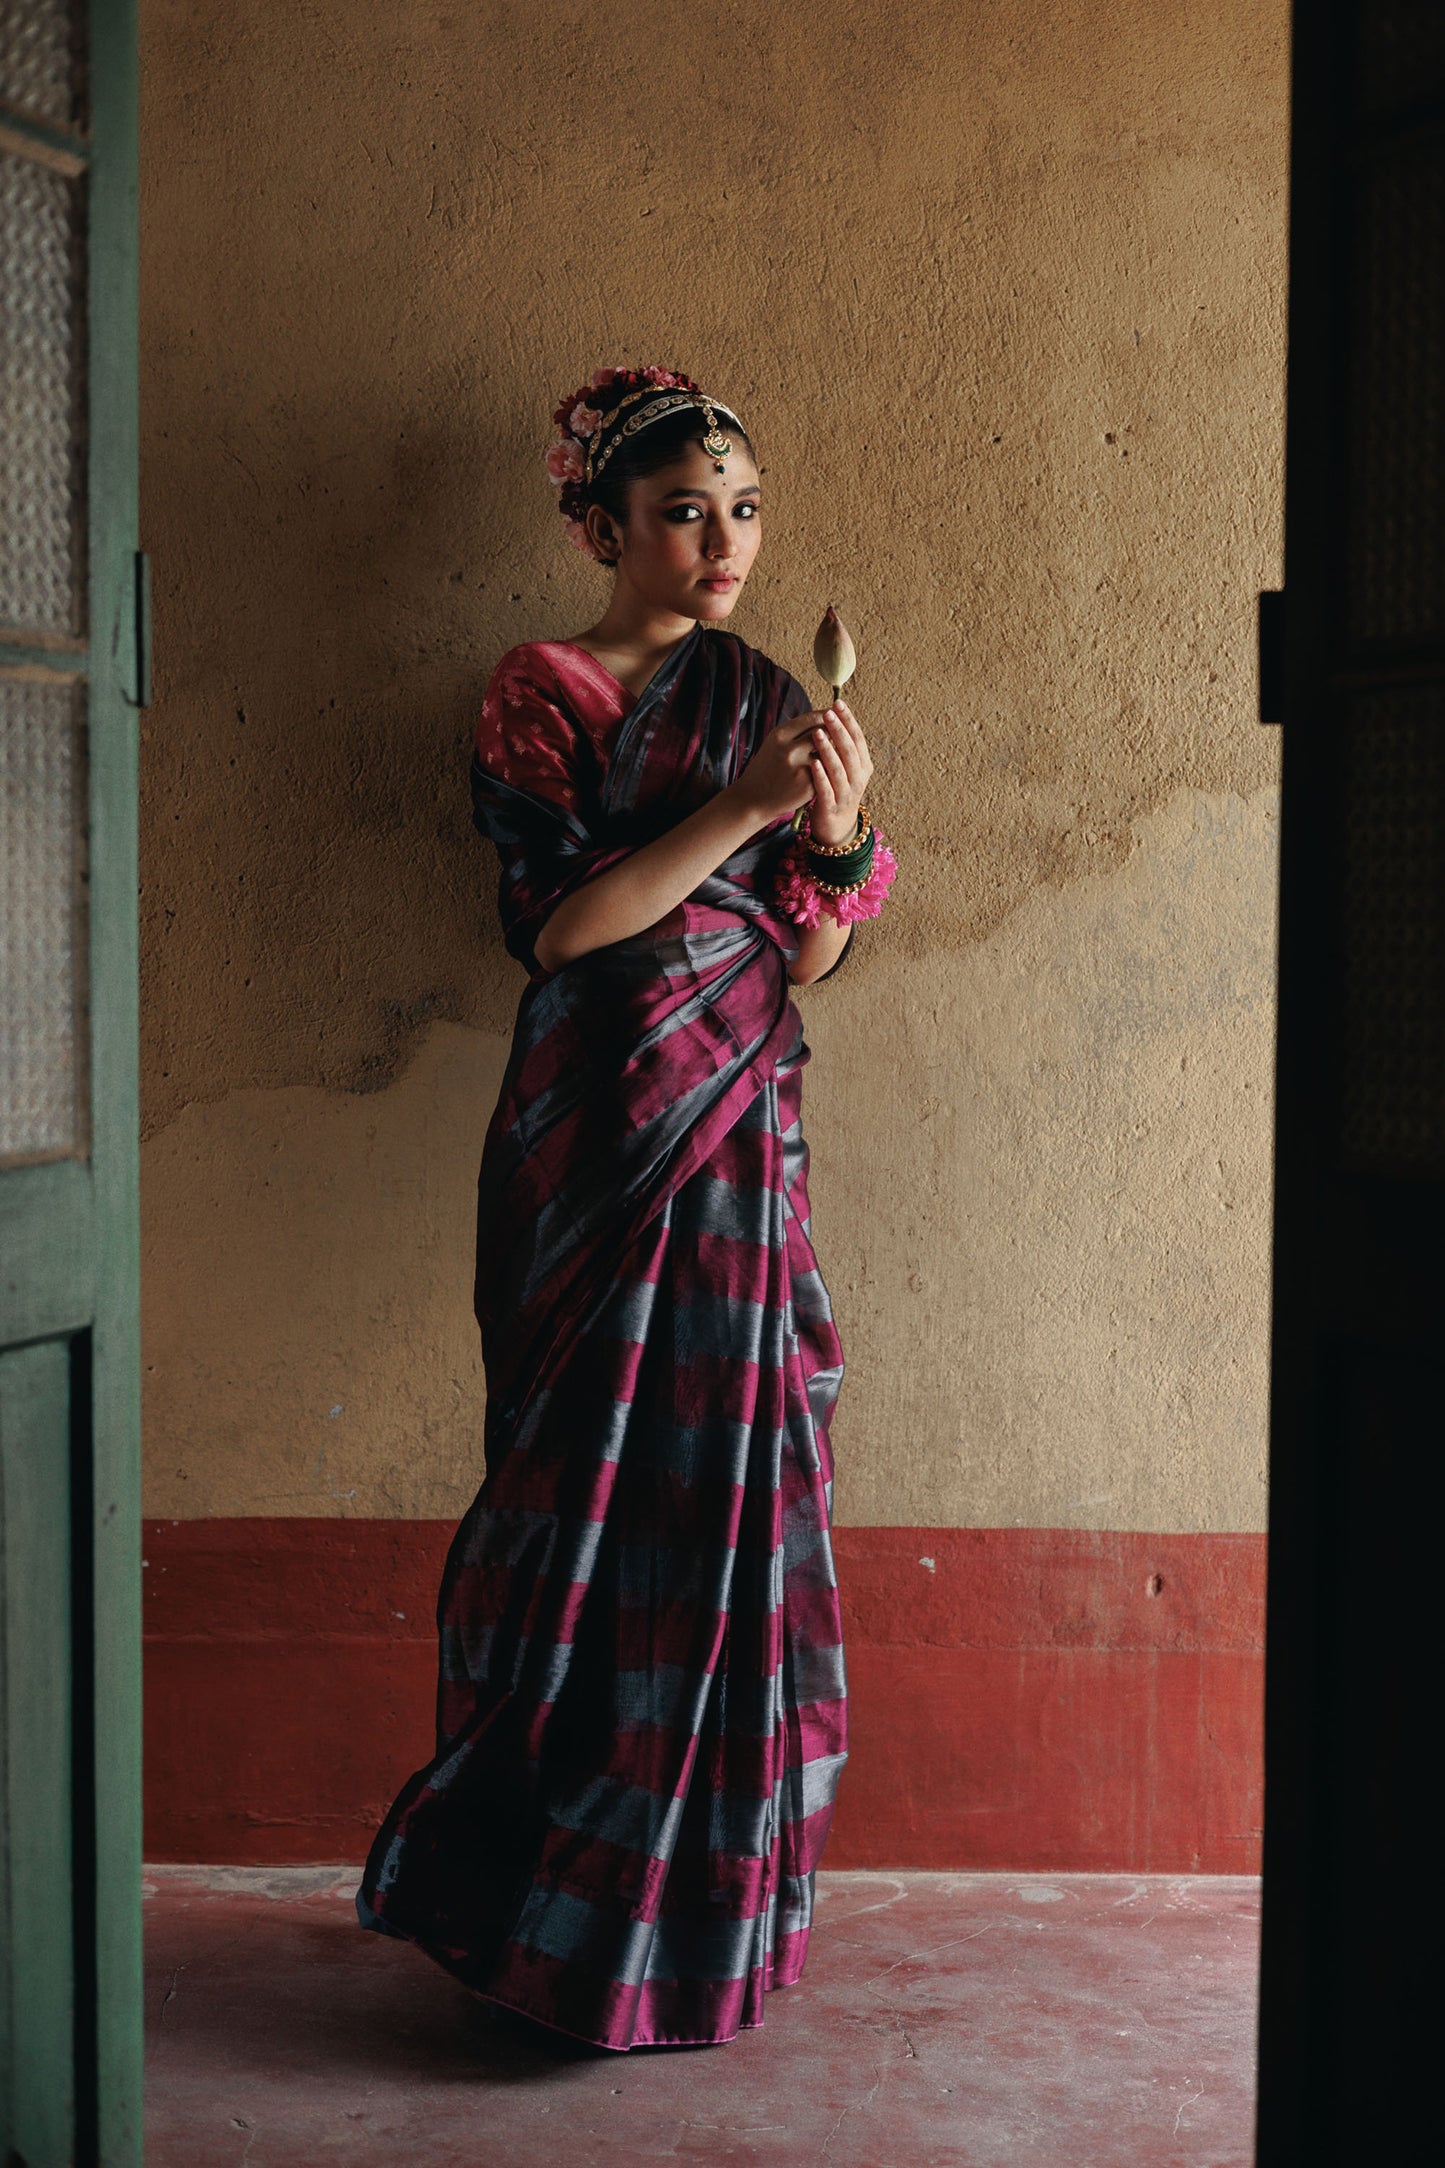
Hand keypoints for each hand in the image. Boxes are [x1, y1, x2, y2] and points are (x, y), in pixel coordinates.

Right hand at [729, 706, 830, 825]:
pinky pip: (826, 771)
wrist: (753, 799)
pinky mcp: (808, 785)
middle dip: (834, 733)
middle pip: (824, 733)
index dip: (828, 717)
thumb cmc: (768, 768)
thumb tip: (827, 717)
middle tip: (839, 735)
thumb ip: (798, 731)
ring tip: (833, 753)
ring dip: (833, 751)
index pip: (813, 718)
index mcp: (780, 735)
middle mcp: (790, 749)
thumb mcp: (775, 743)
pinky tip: (826, 771)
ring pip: (827, 752)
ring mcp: (800, 768)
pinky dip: (828, 769)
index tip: (836, 718)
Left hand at [803, 699, 873, 844]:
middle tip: (828, 713)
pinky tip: (813, 763)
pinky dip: (821, 776)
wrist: (836, 826)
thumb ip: (841, 746)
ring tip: (818, 733)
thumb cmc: (836, 789)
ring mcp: (846, 794)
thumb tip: (832, 714)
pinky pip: (827, 789)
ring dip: (829, 750)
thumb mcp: (845, 768)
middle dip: (840, 730)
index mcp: (863, 766)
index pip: (858, 738)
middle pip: (851, 751)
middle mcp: (858, 779)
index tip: (838, 703)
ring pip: (840, 770)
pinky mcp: (832, 807)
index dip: (849, 720)